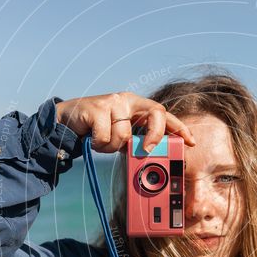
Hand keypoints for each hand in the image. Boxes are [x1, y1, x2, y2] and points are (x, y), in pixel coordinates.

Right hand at [55, 92, 196, 153]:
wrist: (66, 121)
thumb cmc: (97, 129)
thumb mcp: (120, 134)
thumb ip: (135, 141)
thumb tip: (151, 156)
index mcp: (136, 105)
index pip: (163, 113)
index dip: (179, 127)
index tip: (190, 141)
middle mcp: (127, 100)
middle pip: (156, 113)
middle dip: (155, 136)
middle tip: (146, 150)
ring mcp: (112, 102)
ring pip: (125, 134)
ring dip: (113, 147)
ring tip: (102, 142)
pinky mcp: (97, 108)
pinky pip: (106, 137)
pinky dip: (99, 145)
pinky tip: (92, 139)